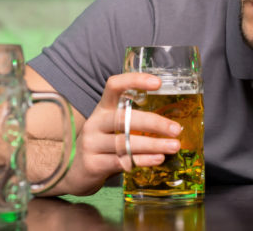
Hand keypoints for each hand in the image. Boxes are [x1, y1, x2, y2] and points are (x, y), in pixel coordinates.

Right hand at [55, 73, 181, 195]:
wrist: (76, 172)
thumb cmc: (105, 145)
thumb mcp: (115, 127)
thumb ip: (135, 122)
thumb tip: (173, 123)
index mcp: (104, 108)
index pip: (115, 86)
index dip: (134, 81)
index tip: (157, 83)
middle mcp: (96, 122)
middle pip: (124, 118)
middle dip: (154, 123)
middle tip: (176, 129)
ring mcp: (92, 143)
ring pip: (125, 142)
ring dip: (153, 145)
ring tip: (173, 146)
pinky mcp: (93, 164)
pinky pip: (121, 161)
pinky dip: (143, 160)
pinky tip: (158, 159)